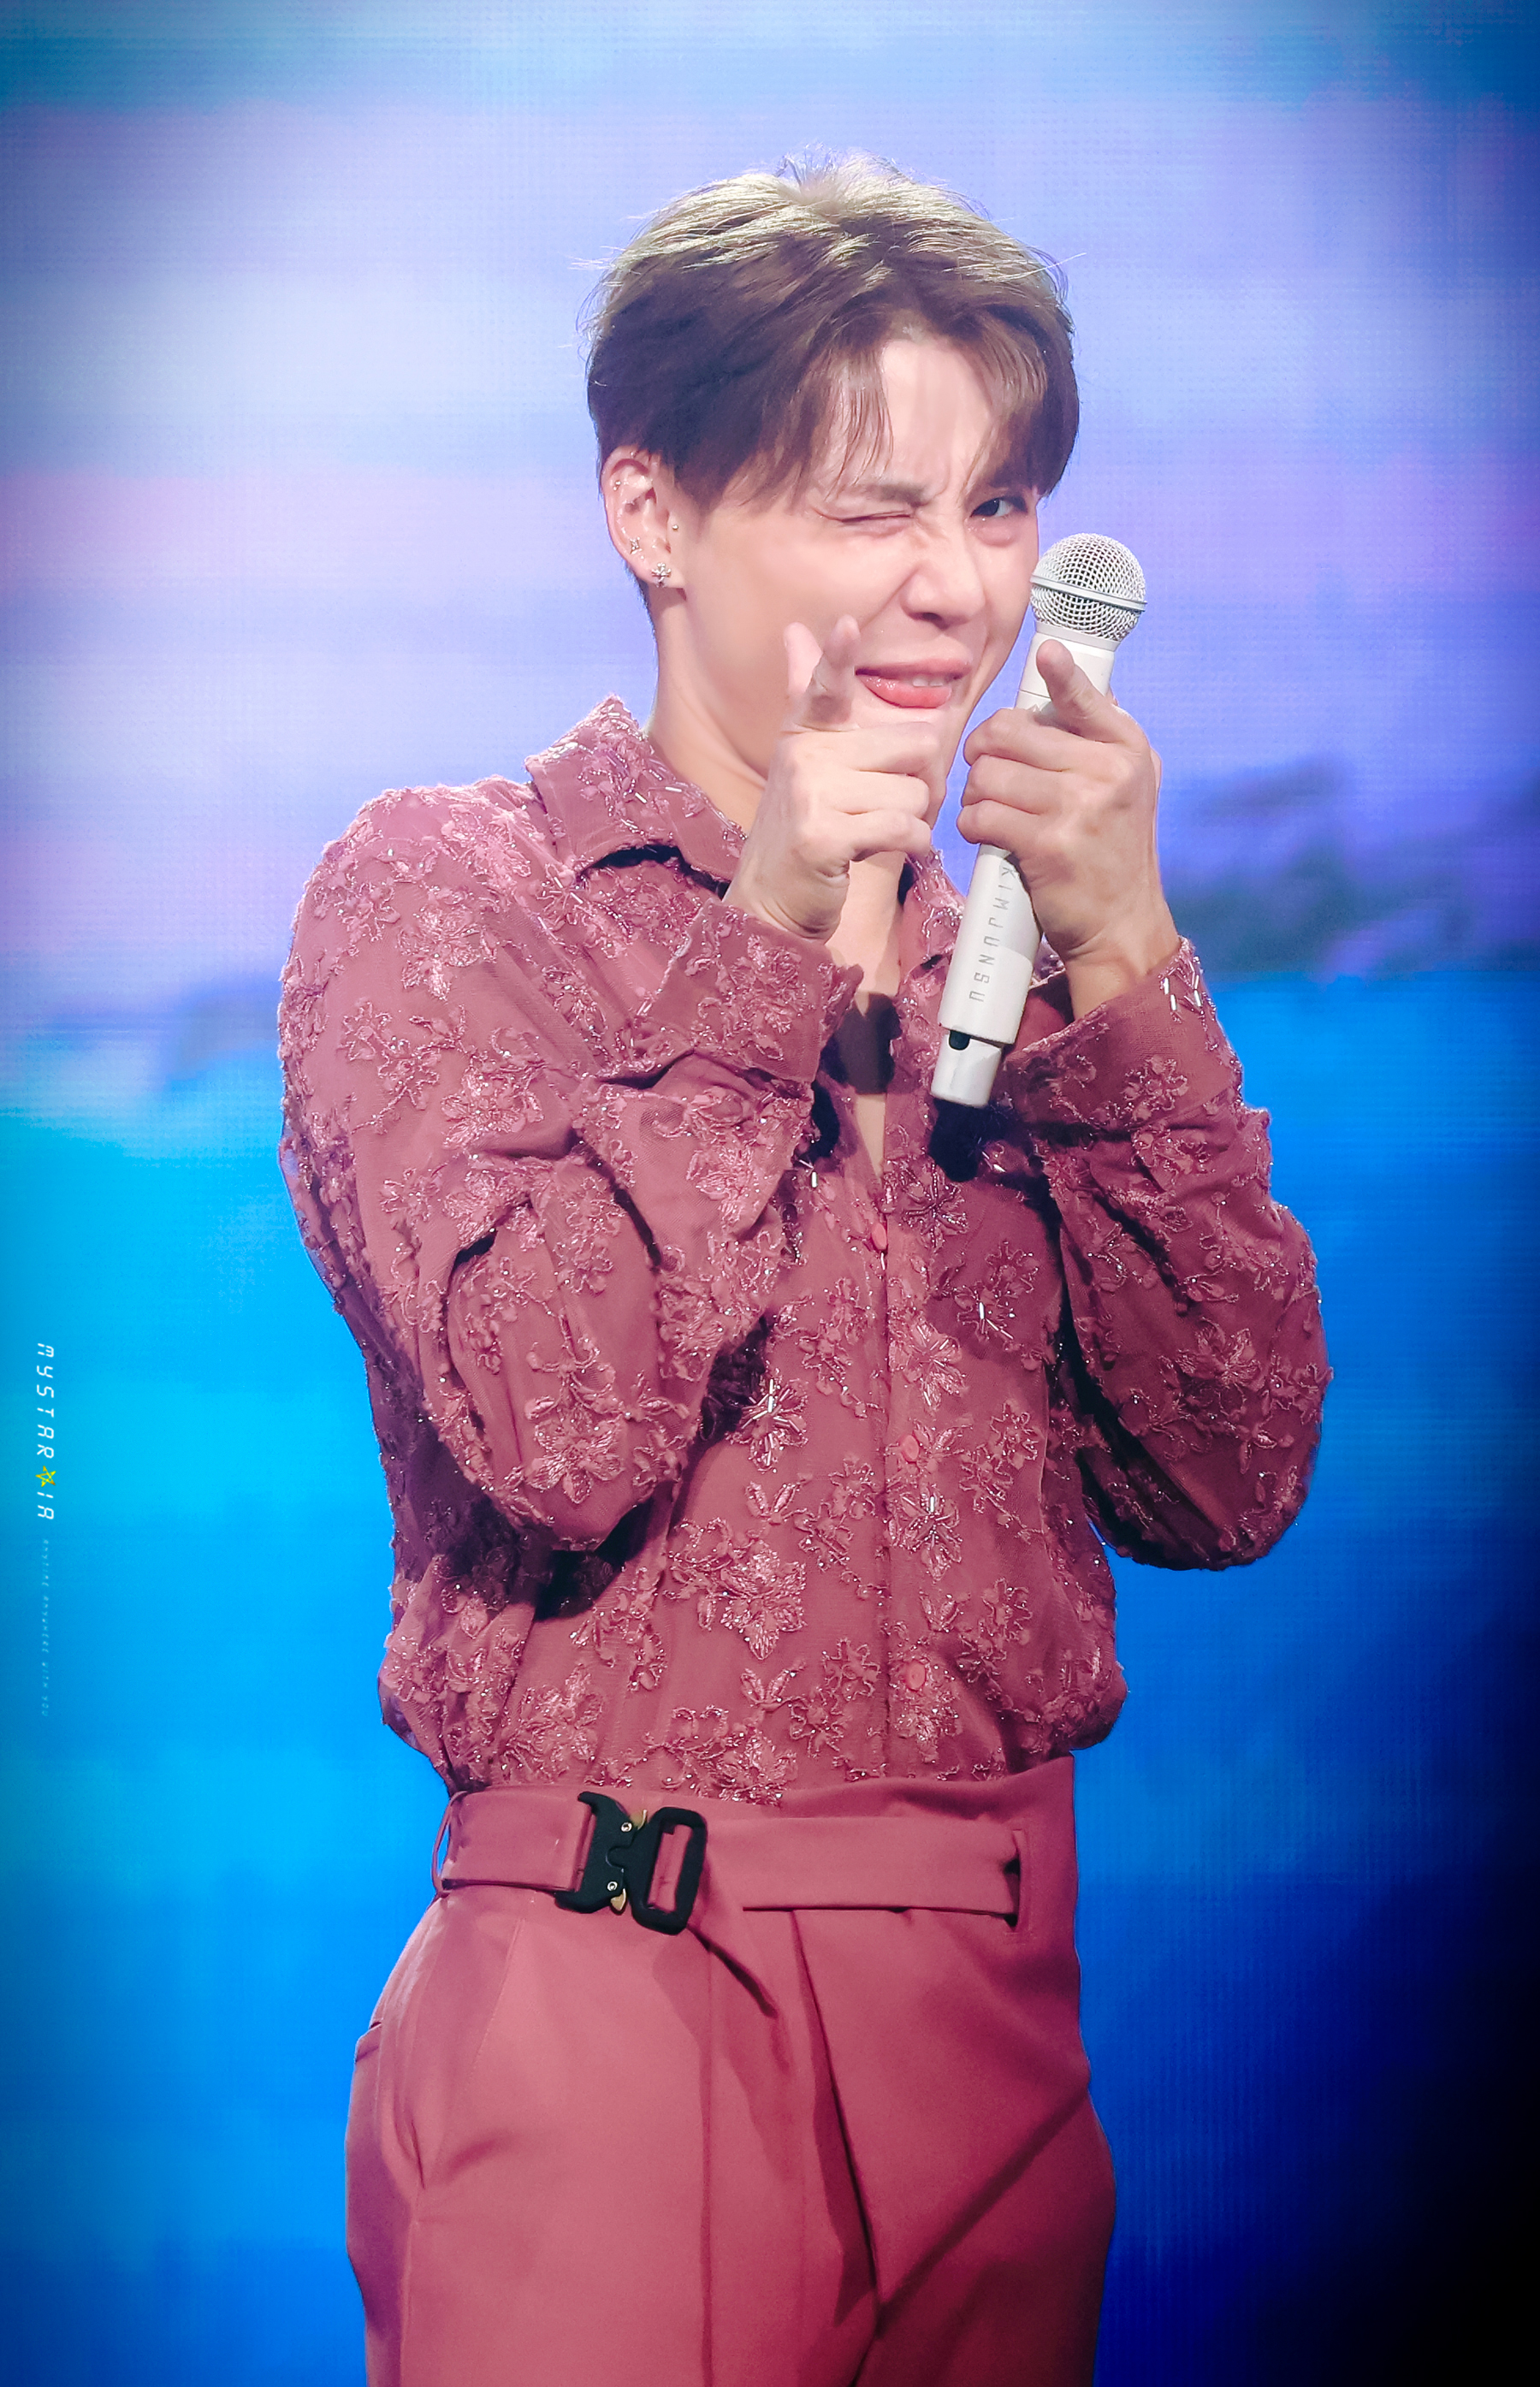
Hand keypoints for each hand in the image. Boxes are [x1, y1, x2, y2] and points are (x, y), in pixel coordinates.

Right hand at [724, 617, 942, 945]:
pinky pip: (902, 829)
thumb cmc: (803, 825)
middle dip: (914, 781)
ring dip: (910, 820)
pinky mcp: (824, 838)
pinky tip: (895, 850)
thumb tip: (796, 630)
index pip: (824, 686)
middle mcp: (804, 757)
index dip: (837, 656)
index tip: (846, 625)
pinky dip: (913, 844)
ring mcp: (811, 797)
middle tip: (883, 804)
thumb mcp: (803, 757)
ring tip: (875, 832)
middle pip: (910, 746)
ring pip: (912, 793)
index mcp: (804, 733)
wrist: (772, 900)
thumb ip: (809, 695)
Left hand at [958, 639, 1179, 1014]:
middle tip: (986, 770)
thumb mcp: (1130, 786)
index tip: (1046, 655)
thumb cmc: (1113, 853)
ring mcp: (1078, 807)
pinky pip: (981, 815)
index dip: (1060, 673)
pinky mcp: (1048, 844)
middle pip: (1011, 732)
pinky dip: (972, 825)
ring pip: (989, 775)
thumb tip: (1067, 674)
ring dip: (976, 794)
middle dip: (985, 751)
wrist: (1121, 925)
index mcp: (1126, 748)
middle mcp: (1107, 771)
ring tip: (989, 811)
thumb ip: (1102, 737)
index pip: (1085, 697)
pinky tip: (986, 835)